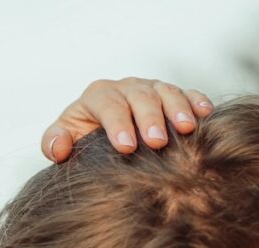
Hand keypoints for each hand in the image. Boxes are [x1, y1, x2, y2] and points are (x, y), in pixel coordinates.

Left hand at [42, 77, 212, 161]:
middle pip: (139, 96)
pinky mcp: (170, 96)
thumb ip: (53, 142)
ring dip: (177, 109)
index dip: (117, 123)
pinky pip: (186, 94)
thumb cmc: (83, 140)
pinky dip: (196, 101)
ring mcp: (151, 90)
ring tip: (186, 129)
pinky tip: (205, 114)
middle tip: (157, 142)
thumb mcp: (64, 140)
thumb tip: (59, 147)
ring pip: (165, 92)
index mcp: (98, 96)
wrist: (102, 137)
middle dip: (149, 118)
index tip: (125, 147)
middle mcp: (126, 88)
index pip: (108, 104)